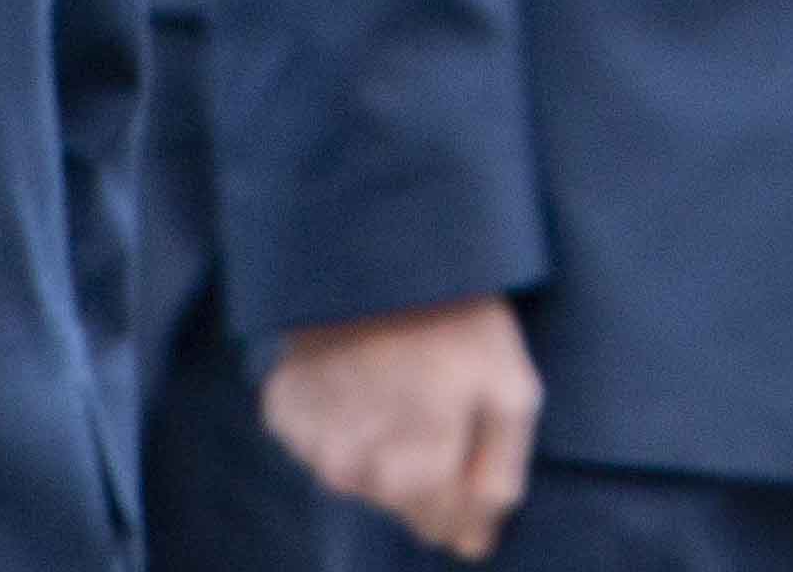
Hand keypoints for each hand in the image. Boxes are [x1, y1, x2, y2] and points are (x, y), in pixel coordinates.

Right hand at [261, 295, 540, 559]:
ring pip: (357, 475)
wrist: (376, 250)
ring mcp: (310, 445)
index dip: (467, 486)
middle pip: (400, 503)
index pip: (444, 527)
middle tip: (436, 399)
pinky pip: (317, 441)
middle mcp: (352, 474)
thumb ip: (497, 479)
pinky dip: (340, 417)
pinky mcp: (282, 413)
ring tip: (398, 381)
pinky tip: (359, 375)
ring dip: (381, 443)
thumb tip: (474, 546)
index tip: (471, 431)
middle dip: (425, 466)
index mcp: (413, 474)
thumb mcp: (510, 391)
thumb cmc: (458, 320)